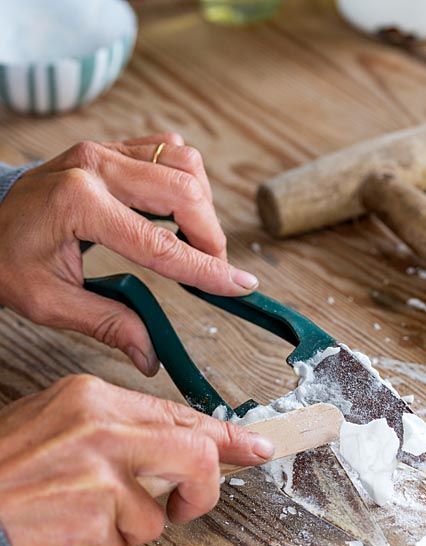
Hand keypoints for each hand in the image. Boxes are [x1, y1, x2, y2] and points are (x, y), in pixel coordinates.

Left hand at [0, 133, 258, 375]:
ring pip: (184, 163)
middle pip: (185, 191)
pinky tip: (178, 210)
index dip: (206, 269)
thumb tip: (150, 355)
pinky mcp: (109, 147)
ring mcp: (103, 150)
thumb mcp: (50, 302)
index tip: (239, 285)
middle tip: (214, 272)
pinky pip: (167, 150)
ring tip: (196, 244)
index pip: (162, 243)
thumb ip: (108, 324)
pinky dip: (185, 179)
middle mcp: (96, 166)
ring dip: (202, 205)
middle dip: (211, 236)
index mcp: (81, 204)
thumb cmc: (5, 259)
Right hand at [0, 375, 273, 545]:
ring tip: (77, 520)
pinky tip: (64, 538)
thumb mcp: (56, 423)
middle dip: (202, 491)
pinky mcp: (94, 529)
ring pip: (155, 518)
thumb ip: (118, 428)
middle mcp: (102, 433)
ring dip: (125, 531)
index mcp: (93, 400)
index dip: (226, 437)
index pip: (180, 416)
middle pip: (196, 457)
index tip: (254, 447)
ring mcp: (100, 482)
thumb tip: (176, 442)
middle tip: (186, 506)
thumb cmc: (2, 470)